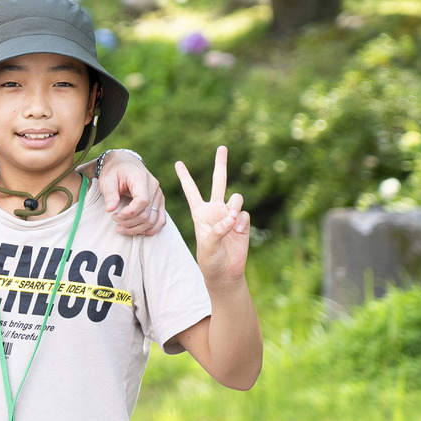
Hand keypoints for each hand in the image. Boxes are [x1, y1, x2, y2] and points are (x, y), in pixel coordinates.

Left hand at [98, 150, 165, 236]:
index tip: (116, 215)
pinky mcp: (159, 202)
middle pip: (147, 214)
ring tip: (121, 227)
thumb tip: (110, 209)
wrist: (124, 163)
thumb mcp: (107, 179)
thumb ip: (109, 194)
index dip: (130, 213)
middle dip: (129, 222)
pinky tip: (136, 230)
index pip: (143, 200)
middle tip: (114, 219)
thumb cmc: (115, 171)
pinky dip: (149, 229)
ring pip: (153, 220)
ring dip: (137, 229)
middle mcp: (154, 187)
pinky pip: (160, 220)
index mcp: (141, 178)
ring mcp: (159, 195)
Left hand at [175, 145, 250, 283]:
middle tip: (222, 147)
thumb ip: (217, 230)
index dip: (185, 177)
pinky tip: (237, 232)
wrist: (225, 272)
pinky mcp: (242, 223)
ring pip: (236, 198)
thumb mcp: (207, 246)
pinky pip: (244, 214)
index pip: (191, 191)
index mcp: (200, 212)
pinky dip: (240, 221)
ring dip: (234, 207)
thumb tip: (231, 217)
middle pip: (219, 181)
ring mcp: (229, 215)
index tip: (177, 162)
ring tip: (231, 222)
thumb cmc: (209, 260)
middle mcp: (215, 209)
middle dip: (220, 164)